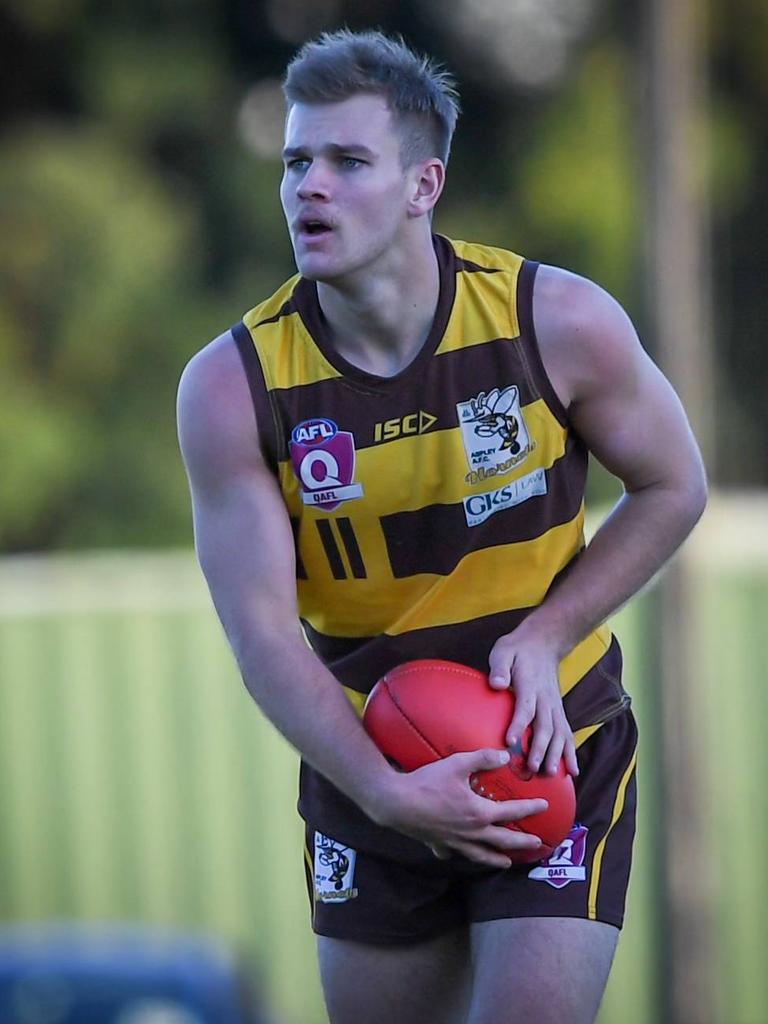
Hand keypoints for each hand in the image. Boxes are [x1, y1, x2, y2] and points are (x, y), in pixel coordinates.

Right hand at [371, 748, 547, 868]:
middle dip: (522, 842)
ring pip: (481, 855)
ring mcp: (455, 842)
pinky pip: (454, 853)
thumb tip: (505, 755)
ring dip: (497, 858)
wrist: (396, 803)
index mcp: (478, 813)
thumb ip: (482, 758)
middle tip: (537, 844)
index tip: (544, 807)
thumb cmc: (427, 783)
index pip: (511, 812)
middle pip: (502, 840)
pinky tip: (461, 853)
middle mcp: (471, 832)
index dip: (530, 808)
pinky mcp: (438, 845)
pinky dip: (461, 855)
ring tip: (507, 863)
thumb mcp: (457, 764)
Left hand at [488, 626, 578, 777]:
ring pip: (559, 733)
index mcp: (530, 685)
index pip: (525, 707)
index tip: (510, 741)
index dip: (518, 724)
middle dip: (540, 748)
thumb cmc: (518, 649)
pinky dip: (571, 752)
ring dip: (556, 754)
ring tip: (550, 774)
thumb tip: (497, 683)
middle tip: (532, 768)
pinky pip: (568, 733)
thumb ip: (500, 668)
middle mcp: (546, 698)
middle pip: (545, 726)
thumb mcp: (504, 651)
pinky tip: (572, 771)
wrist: (543, 642)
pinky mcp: (559, 710)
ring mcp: (555, 705)